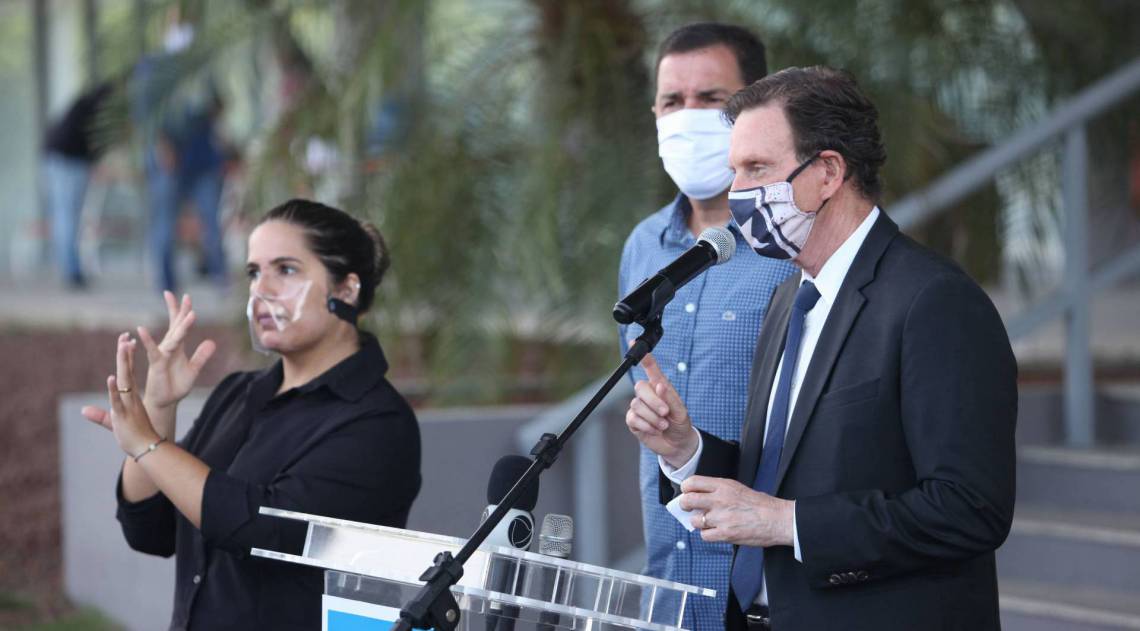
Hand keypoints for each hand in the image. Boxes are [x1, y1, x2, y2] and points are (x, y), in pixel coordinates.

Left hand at [81, 334, 161, 455]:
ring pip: (124, 380)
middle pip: (127, 371)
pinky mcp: (123, 415)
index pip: (129, 372)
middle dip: (125, 353)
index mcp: (130, 397)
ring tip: (122, 346)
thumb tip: (83, 410)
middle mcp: (130, 397)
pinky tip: (111, 377)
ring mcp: (128, 405)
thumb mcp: (113, 423)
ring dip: (123, 363)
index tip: (127, 341)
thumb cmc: (134, 436)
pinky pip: (118, 400)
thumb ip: (98, 415)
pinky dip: (114, 389)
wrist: (147, 449)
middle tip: (126, 336)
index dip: (127, 357)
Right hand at [137, 292, 215, 413]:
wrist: (166, 401)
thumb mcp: (194, 370)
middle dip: (179, 310)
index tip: (187, 297)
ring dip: (179, 324)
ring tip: (184, 310)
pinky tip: (141, 330)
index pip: (182, 326)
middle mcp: (170, 347)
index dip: (184, 312)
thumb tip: (212, 342)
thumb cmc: (177, 385)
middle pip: (176, 325)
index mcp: (179, 347)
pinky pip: (153, 350)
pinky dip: (148, 340)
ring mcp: (163, 354)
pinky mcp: (157, 363)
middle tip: (182, 295)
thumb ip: (201, 356)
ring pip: (173, 336)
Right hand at [625, 352, 698, 467]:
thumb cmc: (680, 423)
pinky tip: (655, 430)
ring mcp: (639, 407)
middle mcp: (648, 395)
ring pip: (636, 404)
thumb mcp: (681, 411)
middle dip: (654, 402)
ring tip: (663, 425)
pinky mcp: (634, 421)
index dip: (643, 357)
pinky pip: (633, 418)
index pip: (650, 368)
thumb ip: (670, 397)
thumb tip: (658, 385)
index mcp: (660, 387)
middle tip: (665, 413)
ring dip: (652, 417)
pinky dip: (646, 425)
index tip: (633, 343)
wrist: (678, 444)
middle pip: (640, 387)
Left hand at [680, 475, 794, 547]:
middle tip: (687, 508)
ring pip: (694, 521)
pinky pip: (704, 536)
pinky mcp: (725, 534)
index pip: (692, 482)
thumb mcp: (737, 488)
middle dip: (684, 505)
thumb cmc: (761, 505)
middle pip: (687, 500)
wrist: (777, 519)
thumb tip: (699, 496)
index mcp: (723, 486)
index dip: (686, 489)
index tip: (687, 493)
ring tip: (709, 522)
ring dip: (698, 523)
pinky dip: (708, 535)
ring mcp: (721, 517)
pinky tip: (716, 531)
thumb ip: (717, 490)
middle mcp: (719, 500)